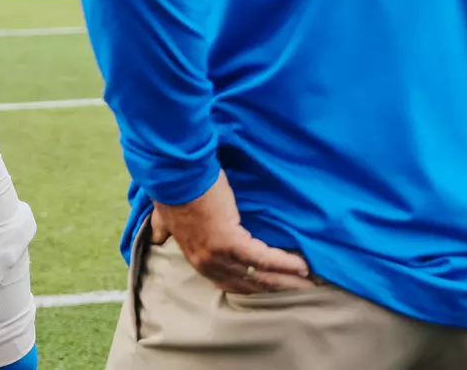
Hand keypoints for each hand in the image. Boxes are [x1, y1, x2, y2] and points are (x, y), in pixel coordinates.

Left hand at [150, 172, 314, 293]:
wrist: (176, 174)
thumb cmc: (176, 189)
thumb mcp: (165, 215)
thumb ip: (164, 228)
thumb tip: (159, 236)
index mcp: (195, 257)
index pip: (227, 280)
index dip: (249, 285)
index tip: (269, 288)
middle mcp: (206, 263)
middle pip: (247, 284)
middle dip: (273, 289)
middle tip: (298, 291)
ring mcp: (218, 255)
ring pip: (258, 275)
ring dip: (285, 281)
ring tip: (307, 285)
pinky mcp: (231, 241)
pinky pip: (263, 259)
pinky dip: (284, 263)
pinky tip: (302, 266)